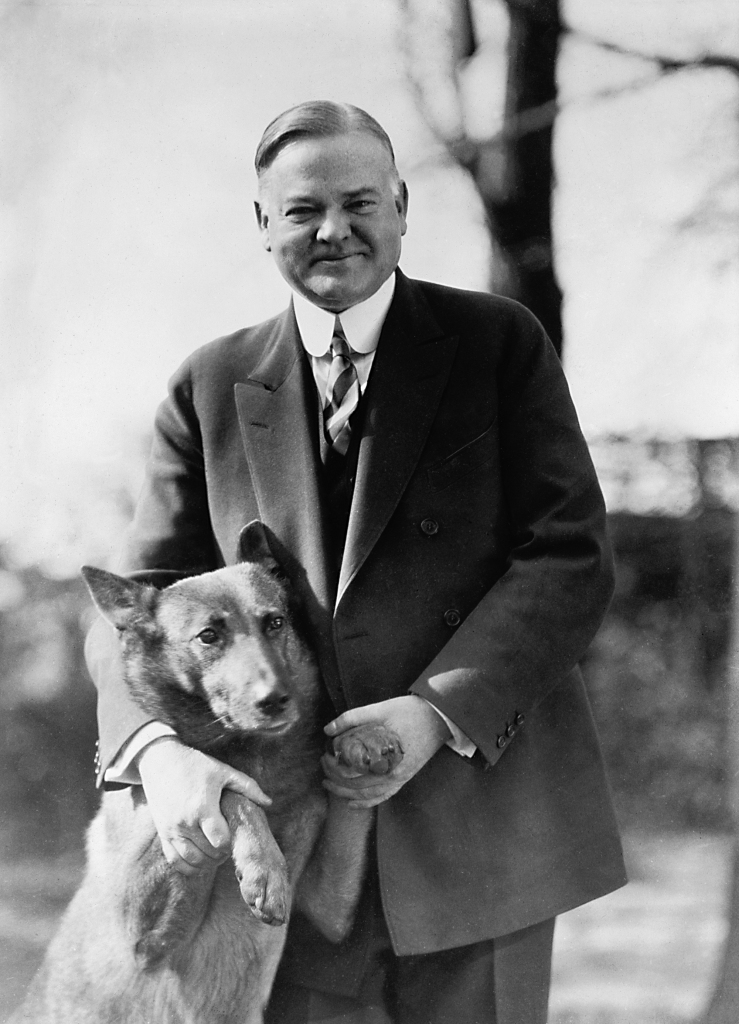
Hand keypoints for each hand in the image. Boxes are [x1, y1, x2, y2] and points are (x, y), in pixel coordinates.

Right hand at [136, 737, 271, 874]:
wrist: (160, 762)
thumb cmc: (195, 765)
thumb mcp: (223, 771)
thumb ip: (248, 787)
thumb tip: (269, 802)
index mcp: (202, 807)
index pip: (220, 840)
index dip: (230, 843)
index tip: (234, 836)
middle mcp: (185, 822)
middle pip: (208, 853)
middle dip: (221, 853)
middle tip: (228, 846)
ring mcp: (171, 830)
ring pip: (192, 860)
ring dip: (207, 862)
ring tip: (216, 854)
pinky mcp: (162, 834)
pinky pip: (175, 861)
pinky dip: (189, 867)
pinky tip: (200, 860)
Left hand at [322, 696, 450, 807]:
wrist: (437, 717)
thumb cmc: (408, 712)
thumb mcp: (379, 709)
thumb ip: (352, 718)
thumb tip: (327, 729)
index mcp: (383, 757)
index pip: (350, 770)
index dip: (333, 766)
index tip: (324, 755)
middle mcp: (391, 773)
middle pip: (356, 784)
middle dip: (335, 779)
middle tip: (323, 768)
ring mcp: (399, 778)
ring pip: (368, 795)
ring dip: (346, 793)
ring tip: (330, 786)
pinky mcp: (405, 778)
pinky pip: (384, 796)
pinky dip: (367, 802)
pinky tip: (353, 802)